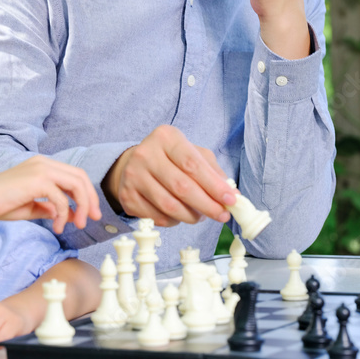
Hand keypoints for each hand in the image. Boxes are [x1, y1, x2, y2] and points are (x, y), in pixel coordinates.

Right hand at [0, 156, 101, 233]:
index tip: (91, 213)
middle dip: (90, 199)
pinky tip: (57, 227)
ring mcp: (42, 169)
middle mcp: (45, 162)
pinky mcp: (38, 180)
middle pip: (80, 177)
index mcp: (43, 165)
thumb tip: (68, 215)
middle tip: (93, 219)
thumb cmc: (1, 204)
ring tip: (79, 225)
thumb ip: (50, 208)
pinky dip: (64, 215)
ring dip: (82, 206)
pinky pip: (61, 199)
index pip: (74, 175)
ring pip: (76, 185)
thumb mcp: (31, 206)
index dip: (86, 193)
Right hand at [103, 125, 235, 226]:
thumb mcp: (193, 154)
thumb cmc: (172, 159)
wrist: (135, 163)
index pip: (193, 165)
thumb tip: (232, 196)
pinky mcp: (127, 196)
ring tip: (202, 216)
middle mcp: (146, 154)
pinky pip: (157, 217)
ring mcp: (133, 176)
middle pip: (181, 187)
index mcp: (166, 137)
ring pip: (169, 206)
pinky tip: (181, 215)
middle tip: (222, 215)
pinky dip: (175, 221)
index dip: (214, 185)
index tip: (231, 200)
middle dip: (206, 205)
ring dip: (191, 216)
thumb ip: (213, 172)